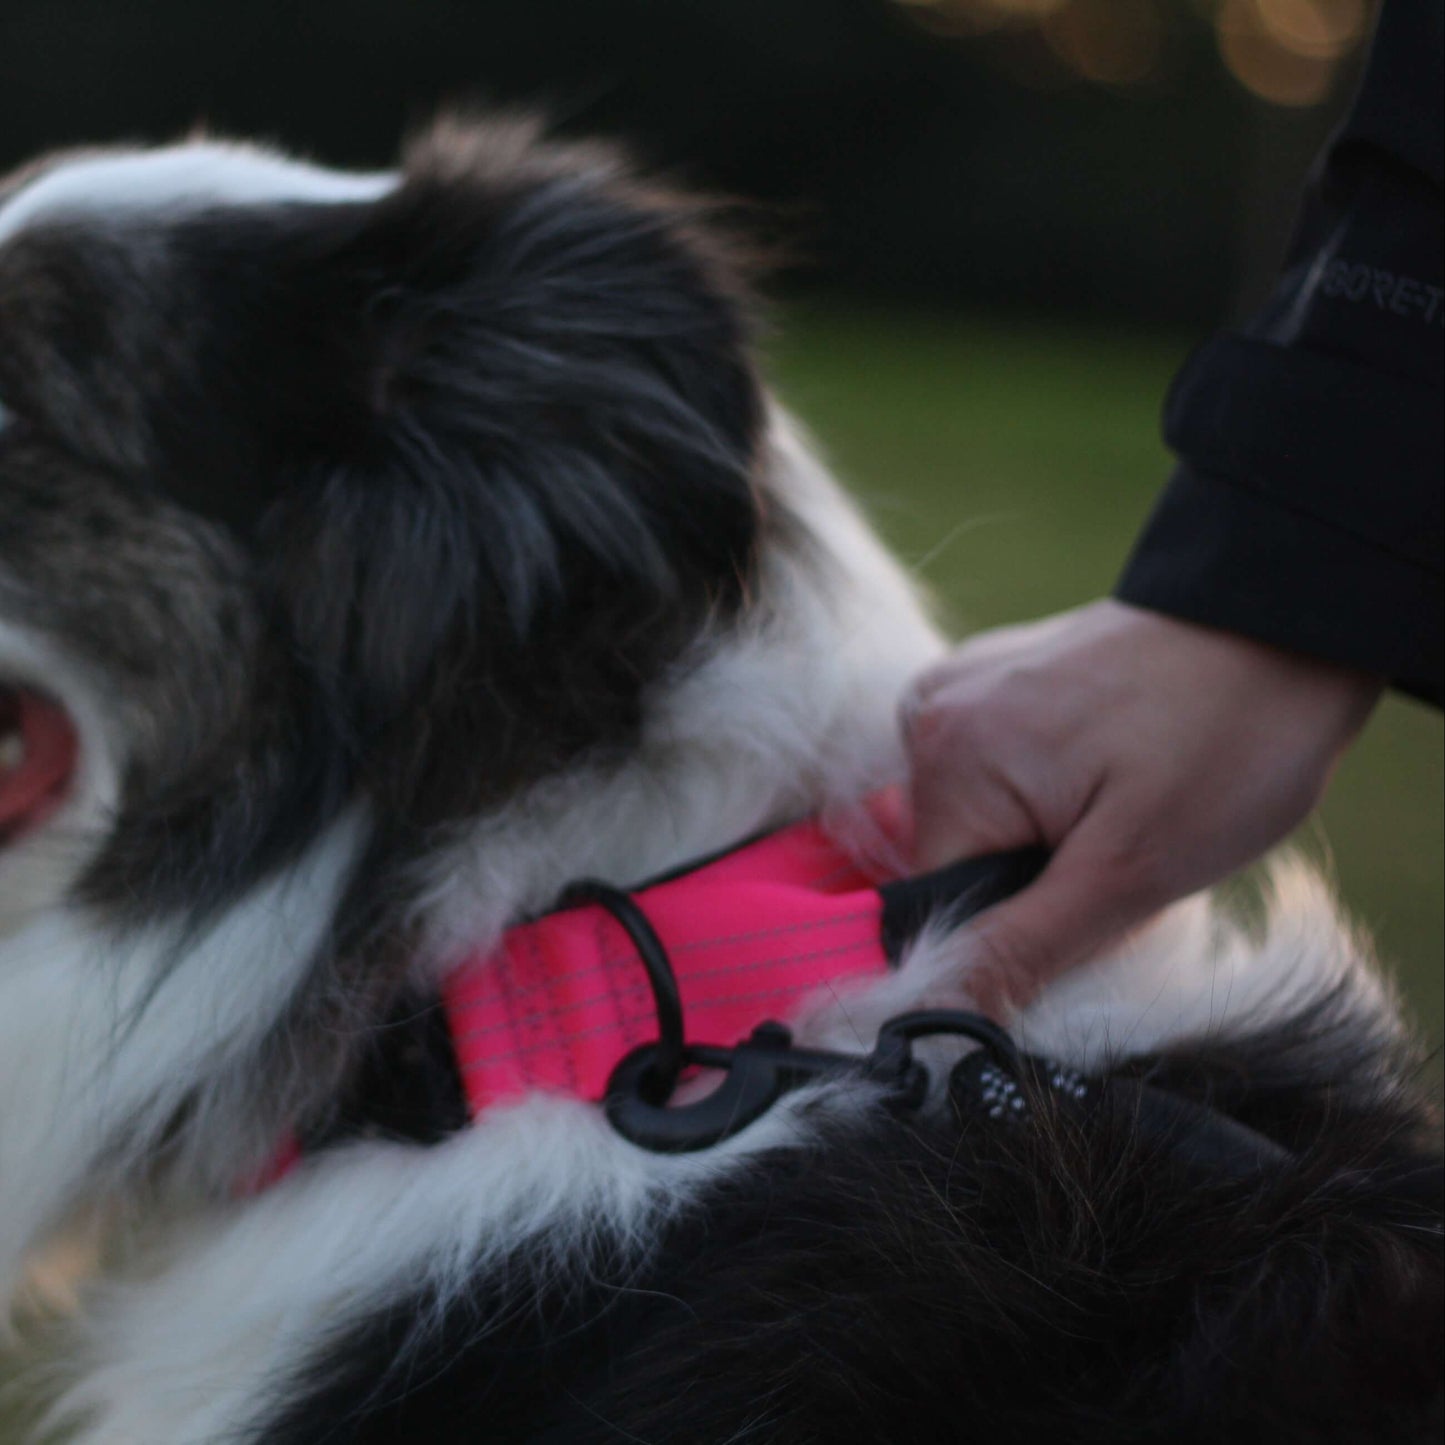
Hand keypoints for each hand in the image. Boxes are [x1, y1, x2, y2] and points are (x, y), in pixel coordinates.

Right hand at [902, 599, 1382, 1009]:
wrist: (1282, 624)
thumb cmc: (1224, 741)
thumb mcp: (1129, 871)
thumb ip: (1017, 949)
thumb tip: (932, 1017)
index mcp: (947, 759)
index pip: (936, 902)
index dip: (1019, 926)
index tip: (1097, 892)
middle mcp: (928, 712)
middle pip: (953, 858)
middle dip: (1034, 877)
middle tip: (1123, 842)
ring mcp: (958, 685)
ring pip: (975, 821)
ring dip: (1042, 836)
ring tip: (1122, 797)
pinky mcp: (990, 676)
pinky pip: (991, 772)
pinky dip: (1044, 791)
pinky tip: (1105, 767)